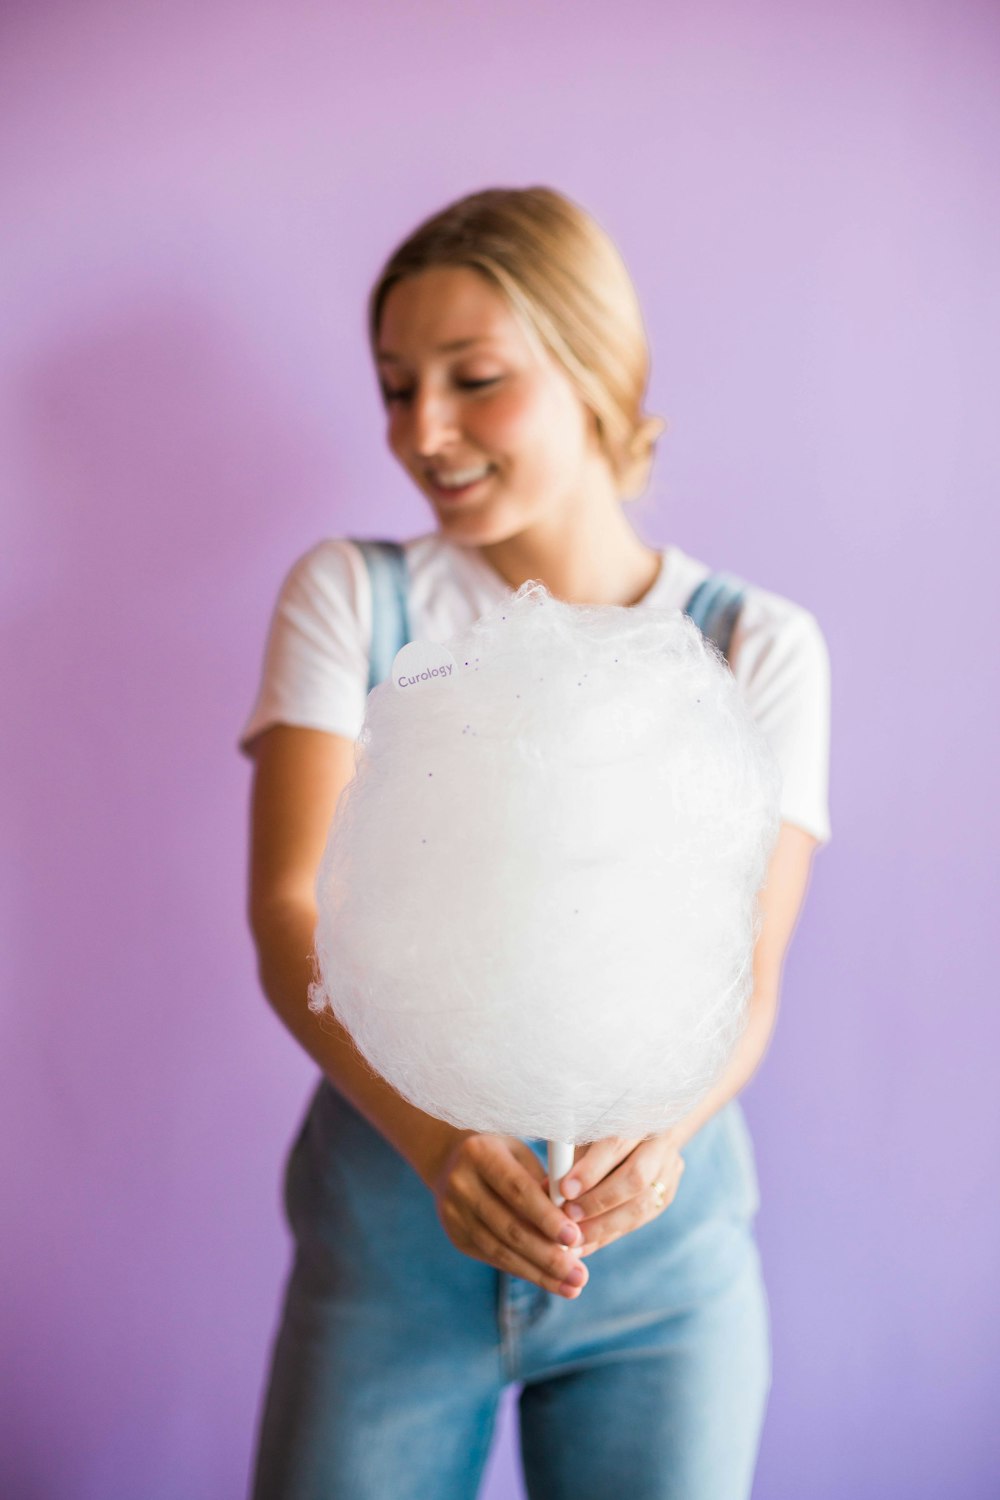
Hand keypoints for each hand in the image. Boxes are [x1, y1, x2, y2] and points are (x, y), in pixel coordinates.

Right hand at [430, 1133, 590, 1298]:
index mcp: (481, 1153)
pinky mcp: (456, 1237)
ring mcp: (454, 1213)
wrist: (452, 1160)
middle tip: (580, 1275)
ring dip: (539, 1273)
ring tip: (572, 1286)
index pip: (517, 1190)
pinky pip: (494, 1258)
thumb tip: (573, 1226)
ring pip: (501, 1251)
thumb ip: (545, 1184)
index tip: (575, 1237)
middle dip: (548, 1256)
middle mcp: (462, 1184)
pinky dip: (524, 1271)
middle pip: (509, 1228)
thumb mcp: (523, 1155)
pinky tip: (549, 1280)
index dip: (546, 1216)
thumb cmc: (504, 1156)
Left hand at [543, 1131, 685, 1256]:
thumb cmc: (604, 1123)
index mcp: (638, 1112)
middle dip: (598, 1202)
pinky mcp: (667, 1191)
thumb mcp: (586, 1129)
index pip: (616, 1144)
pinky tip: (589, 1242)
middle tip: (568, 1218)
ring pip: (643, 1205)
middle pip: (636, 1178)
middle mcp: (660, 1140)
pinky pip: (641, 1218)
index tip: (565, 1190)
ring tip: (575, 1239)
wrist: (647, 1123)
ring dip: (605, 1226)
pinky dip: (612, 1232)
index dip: (590, 1170)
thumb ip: (572, 1155)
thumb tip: (548, 1187)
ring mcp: (670, 1167)